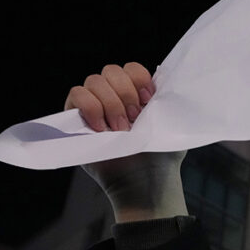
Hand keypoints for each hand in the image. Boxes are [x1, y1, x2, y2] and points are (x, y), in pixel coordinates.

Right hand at [65, 63, 187, 223]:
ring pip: (94, 81)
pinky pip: (76, 94)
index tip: (149, 102)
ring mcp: (94, 106)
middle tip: (134, 120)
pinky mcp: (76, 118)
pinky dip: (90, 107)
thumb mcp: (173, 124)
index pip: (131, 68)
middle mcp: (114, 97)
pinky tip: (101, 129)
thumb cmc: (161, 157)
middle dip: (125, 93)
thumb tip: (164, 72)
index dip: (139, 79)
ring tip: (120, 130)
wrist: (145, 181)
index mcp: (137, 95)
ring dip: (110, 104)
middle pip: (111, 70)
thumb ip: (170, 99)